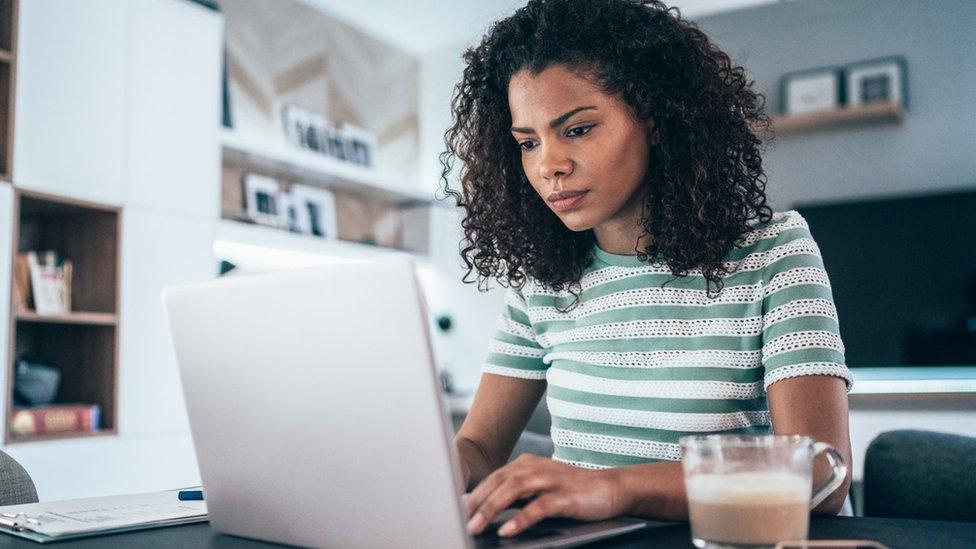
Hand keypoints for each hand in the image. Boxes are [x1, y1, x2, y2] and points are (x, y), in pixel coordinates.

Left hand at [463, 453, 624, 537]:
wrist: (610, 488)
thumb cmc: (572, 492)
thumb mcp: (539, 490)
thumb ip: (515, 497)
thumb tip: (484, 512)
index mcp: (525, 465)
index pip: (492, 478)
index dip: (472, 493)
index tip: (452, 508)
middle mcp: (534, 468)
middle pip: (497, 482)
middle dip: (475, 502)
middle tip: (455, 519)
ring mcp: (550, 480)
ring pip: (513, 490)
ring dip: (491, 509)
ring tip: (475, 526)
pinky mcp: (564, 495)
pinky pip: (538, 507)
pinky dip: (521, 519)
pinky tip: (507, 530)